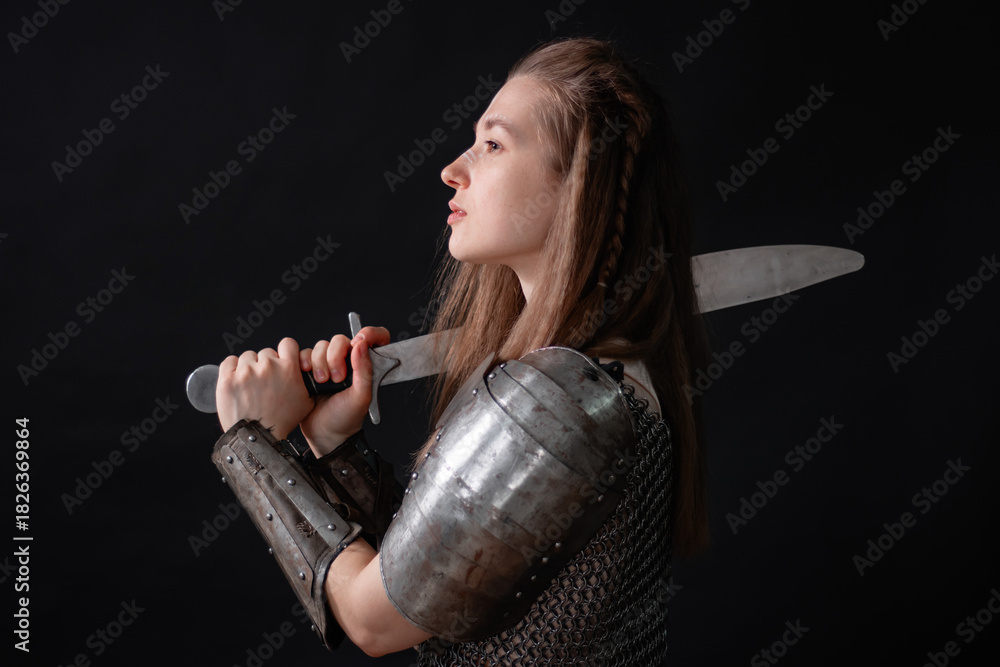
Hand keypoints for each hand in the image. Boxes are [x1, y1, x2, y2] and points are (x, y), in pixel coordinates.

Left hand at [216, 337, 312, 438]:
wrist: (257, 438)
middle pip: (266, 353)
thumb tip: (305, 371)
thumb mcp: (305, 401)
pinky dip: (233, 369)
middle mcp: (267, 366)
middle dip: (266, 365)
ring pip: (248, 357)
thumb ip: (305, 382)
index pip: (287, 344)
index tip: (281, 359)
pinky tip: (238, 381)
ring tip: (251, 386)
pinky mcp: (227, 379)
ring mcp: (246, 372)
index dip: (284, 351)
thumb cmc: (282, 422)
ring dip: (249, 368)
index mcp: (288, 368)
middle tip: (265, 382)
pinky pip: (229, 362)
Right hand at [298, 326, 390, 455]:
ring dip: (319, 362)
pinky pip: (304, 353)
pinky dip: (304, 362)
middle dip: (335, 356)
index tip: (359, 341)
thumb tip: (361, 344)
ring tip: (322, 383)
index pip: (374, 338)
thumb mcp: (362, 397)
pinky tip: (307, 377)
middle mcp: (347, 361)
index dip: (369, 334)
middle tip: (337, 379)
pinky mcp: (309, 369)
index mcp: (365, 365)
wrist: (323, 434)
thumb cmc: (346, 418)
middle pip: (340, 340)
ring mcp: (327, 364)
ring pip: (320, 346)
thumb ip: (364, 370)